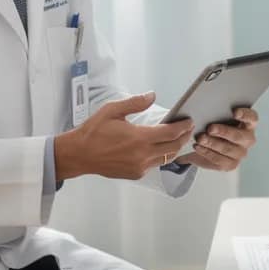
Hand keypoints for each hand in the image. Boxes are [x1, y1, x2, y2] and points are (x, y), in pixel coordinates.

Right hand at [54, 92, 192, 180]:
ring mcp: (139, 167)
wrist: (79, 154)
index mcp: (139, 138)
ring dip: (175, 148)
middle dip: (184, 137)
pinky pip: (155, 165)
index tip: (189, 121)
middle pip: (174, 147)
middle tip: (188, 128)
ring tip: (179, 138)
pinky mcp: (135, 174)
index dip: (183, 127)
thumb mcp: (112, 110)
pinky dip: (161, 156)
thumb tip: (152, 95)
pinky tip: (161, 148)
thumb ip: (135, 103)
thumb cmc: (93, 132)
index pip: (171, 133)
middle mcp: (142, 155)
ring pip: (166, 158)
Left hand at [175, 107, 258, 171]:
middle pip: (239, 136)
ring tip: (200, 138)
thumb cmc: (215, 127)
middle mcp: (247, 139)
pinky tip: (198, 147)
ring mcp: (240, 153)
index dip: (245, 115)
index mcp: (248, 124)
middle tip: (210, 128)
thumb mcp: (217, 117)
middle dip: (224, 132)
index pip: (252, 118)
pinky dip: (206, 152)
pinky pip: (219, 160)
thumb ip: (217, 112)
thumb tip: (205, 105)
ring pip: (228, 149)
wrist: (206, 145)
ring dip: (212, 143)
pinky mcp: (231, 164)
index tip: (235, 112)